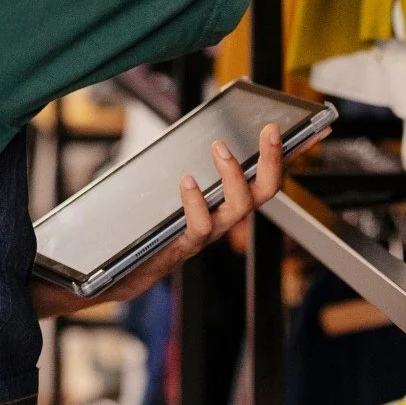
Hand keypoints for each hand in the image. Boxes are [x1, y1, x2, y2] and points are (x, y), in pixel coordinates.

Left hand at [32, 122, 292, 317]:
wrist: (95, 275)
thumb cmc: (126, 230)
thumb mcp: (153, 192)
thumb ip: (171, 167)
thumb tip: (183, 129)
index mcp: (214, 206)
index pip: (259, 178)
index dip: (286, 157)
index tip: (309, 129)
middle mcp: (213, 224)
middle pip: (261, 196)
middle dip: (273, 162)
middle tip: (270, 131)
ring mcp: (197, 240)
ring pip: (235, 212)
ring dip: (233, 177)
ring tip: (220, 149)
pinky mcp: (175, 252)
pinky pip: (197, 229)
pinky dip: (195, 204)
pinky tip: (186, 182)